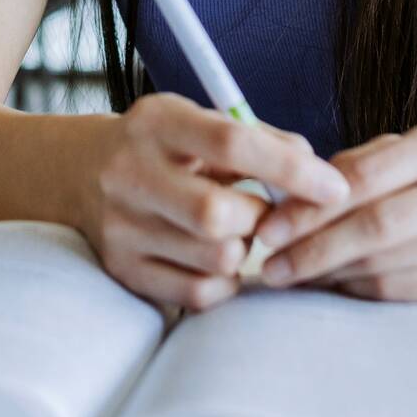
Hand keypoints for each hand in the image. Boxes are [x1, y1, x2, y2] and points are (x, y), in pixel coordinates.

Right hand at [80, 94, 347, 309]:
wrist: (80, 171)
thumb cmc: (166, 145)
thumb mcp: (203, 122)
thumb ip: (263, 139)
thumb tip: (317, 171)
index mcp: (157, 121)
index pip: (232, 142)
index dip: (291, 170)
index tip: (336, 187)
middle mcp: (129, 172)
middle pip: (217, 215)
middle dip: (260, 219)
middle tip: (263, 211)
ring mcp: (120, 226)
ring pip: (215, 259)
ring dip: (242, 250)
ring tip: (232, 231)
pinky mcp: (121, 268)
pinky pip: (196, 294)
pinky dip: (223, 283)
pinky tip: (215, 259)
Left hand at [254, 116, 416, 300]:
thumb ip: (368, 163)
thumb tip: (294, 192)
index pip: (365, 177)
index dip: (310, 206)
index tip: (268, 225)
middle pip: (374, 223)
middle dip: (311, 247)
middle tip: (268, 263)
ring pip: (387, 262)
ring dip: (329, 273)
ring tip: (292, 276)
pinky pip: (407, 291)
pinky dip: (362, 291)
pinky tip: (336, 287)